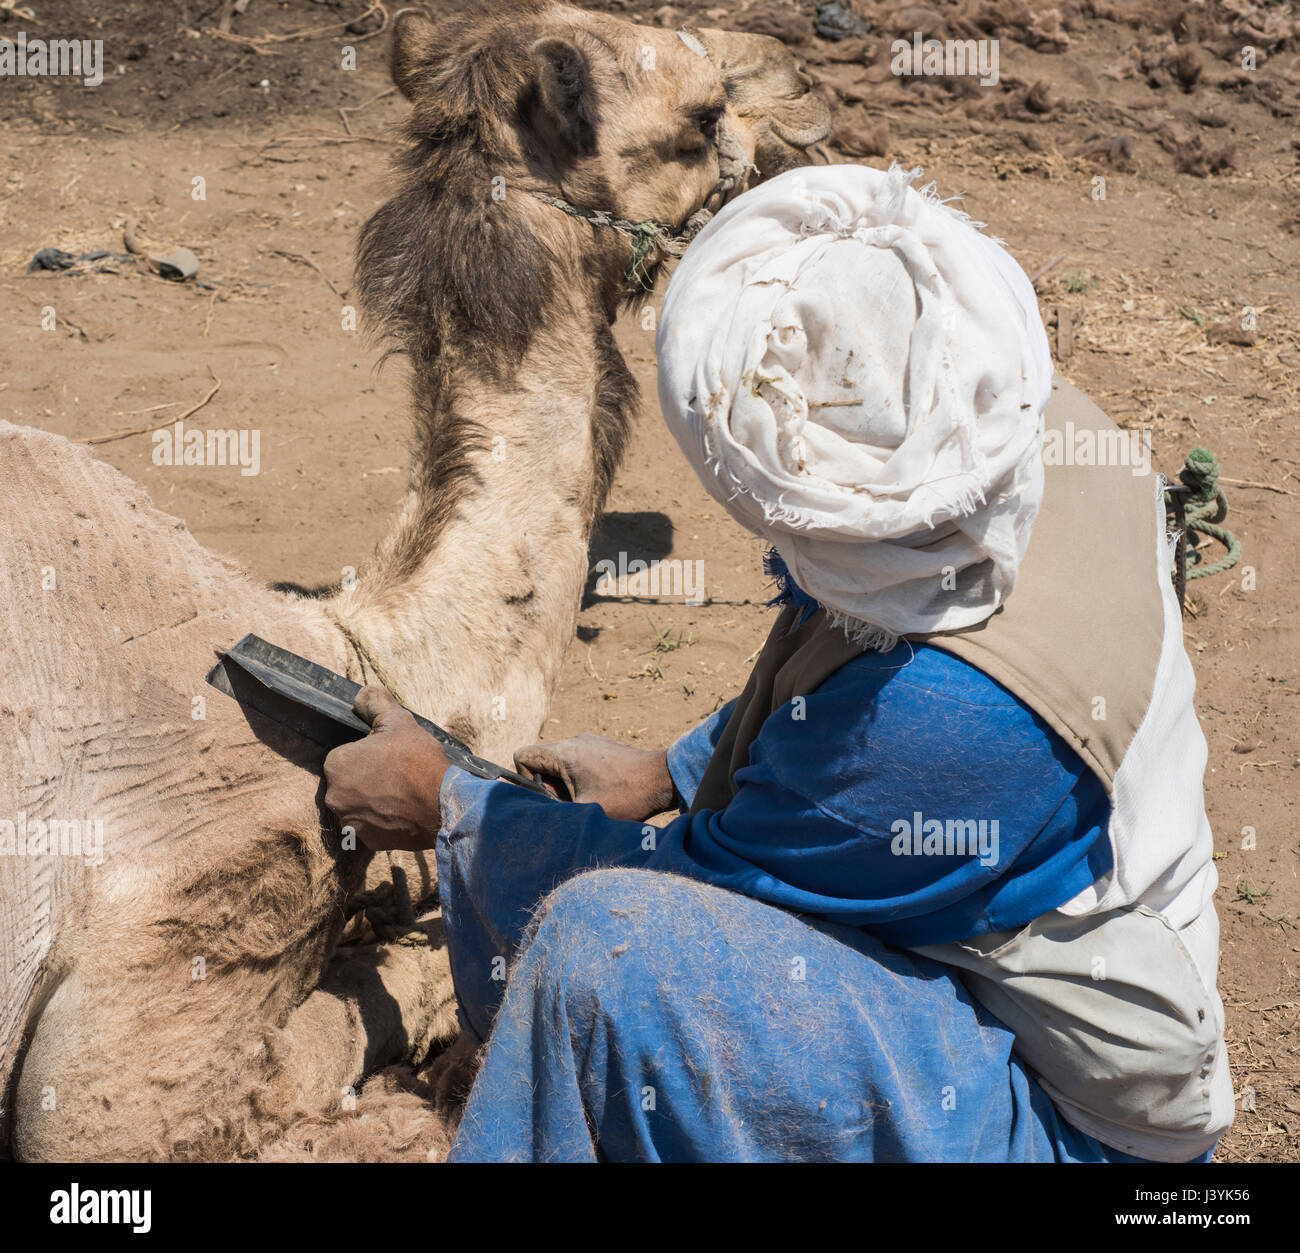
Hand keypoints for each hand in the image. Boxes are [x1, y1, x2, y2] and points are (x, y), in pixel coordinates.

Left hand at [323, 685, 448, 851]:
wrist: (442, 807)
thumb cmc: (418, 762)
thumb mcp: (399, 721)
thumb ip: (375, 703)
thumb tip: (360, 696)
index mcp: (336, 764)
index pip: (345, 755)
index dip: (367, 753)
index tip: (387, 756)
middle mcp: (334, 796)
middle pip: (348, 781)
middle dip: (367, 777)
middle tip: (395, 774)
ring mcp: (350, 822)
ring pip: (358, 804)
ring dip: (373, 799)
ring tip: (401, 793)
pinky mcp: (366, 841)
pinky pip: (370, 825)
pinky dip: (382, 819)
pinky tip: (402, 811)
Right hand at [514, 733, 675, 821]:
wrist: (662, 778)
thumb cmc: (626, 796)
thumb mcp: (585, 810)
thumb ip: (556, 811)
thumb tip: (540, 817)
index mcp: (564, 752)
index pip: (523, 756)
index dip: (525, 779)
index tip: (548, 796)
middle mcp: (574, 741)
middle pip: (542, 762)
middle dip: (550, 787)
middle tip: (573, 802)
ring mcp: (589, 741)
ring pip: (561, 763)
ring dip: (567, 784)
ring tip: (590, 798)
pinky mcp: (602, 747)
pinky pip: (578, 760)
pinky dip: (581, 778)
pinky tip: (602, 791)